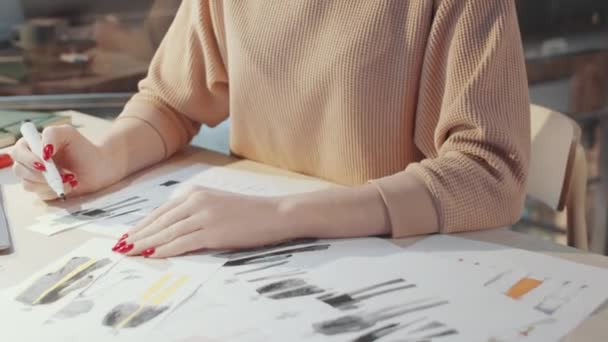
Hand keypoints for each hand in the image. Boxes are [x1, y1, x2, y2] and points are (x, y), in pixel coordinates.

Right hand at [11, 125, 120, 199]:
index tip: (44, 163)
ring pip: (29, 185)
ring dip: (50, 184)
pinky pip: (41, 195)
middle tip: (62, 174)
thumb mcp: (67, 133)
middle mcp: (29, 162)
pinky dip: (56, 192)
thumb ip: (51, 135)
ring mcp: (35, 178)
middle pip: (20, 170)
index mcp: (31, 145)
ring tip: (70, 178)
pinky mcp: (43, 191)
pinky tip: (70, 185)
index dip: (28, 159)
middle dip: (41, 175)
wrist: (99, 167)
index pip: (18, 152)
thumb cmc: (82, 148)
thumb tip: (42, 151)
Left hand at [114, 187, 292, 257]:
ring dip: (146, 244)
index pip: (161, 211)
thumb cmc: (248, 212)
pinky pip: (182, 242)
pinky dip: (165, 250)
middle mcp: (196, 201)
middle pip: (160, 221)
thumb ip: (194, 211)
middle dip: (138, 235)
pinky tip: (152, 255)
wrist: (274, 214)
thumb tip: (170, 228)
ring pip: (167, 232)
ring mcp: (204, 215)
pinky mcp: (213, 231)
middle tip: (121, 246)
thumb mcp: (217, 204)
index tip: (128, 235)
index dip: (142, 225)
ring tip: (130, 253)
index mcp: (195, 193)